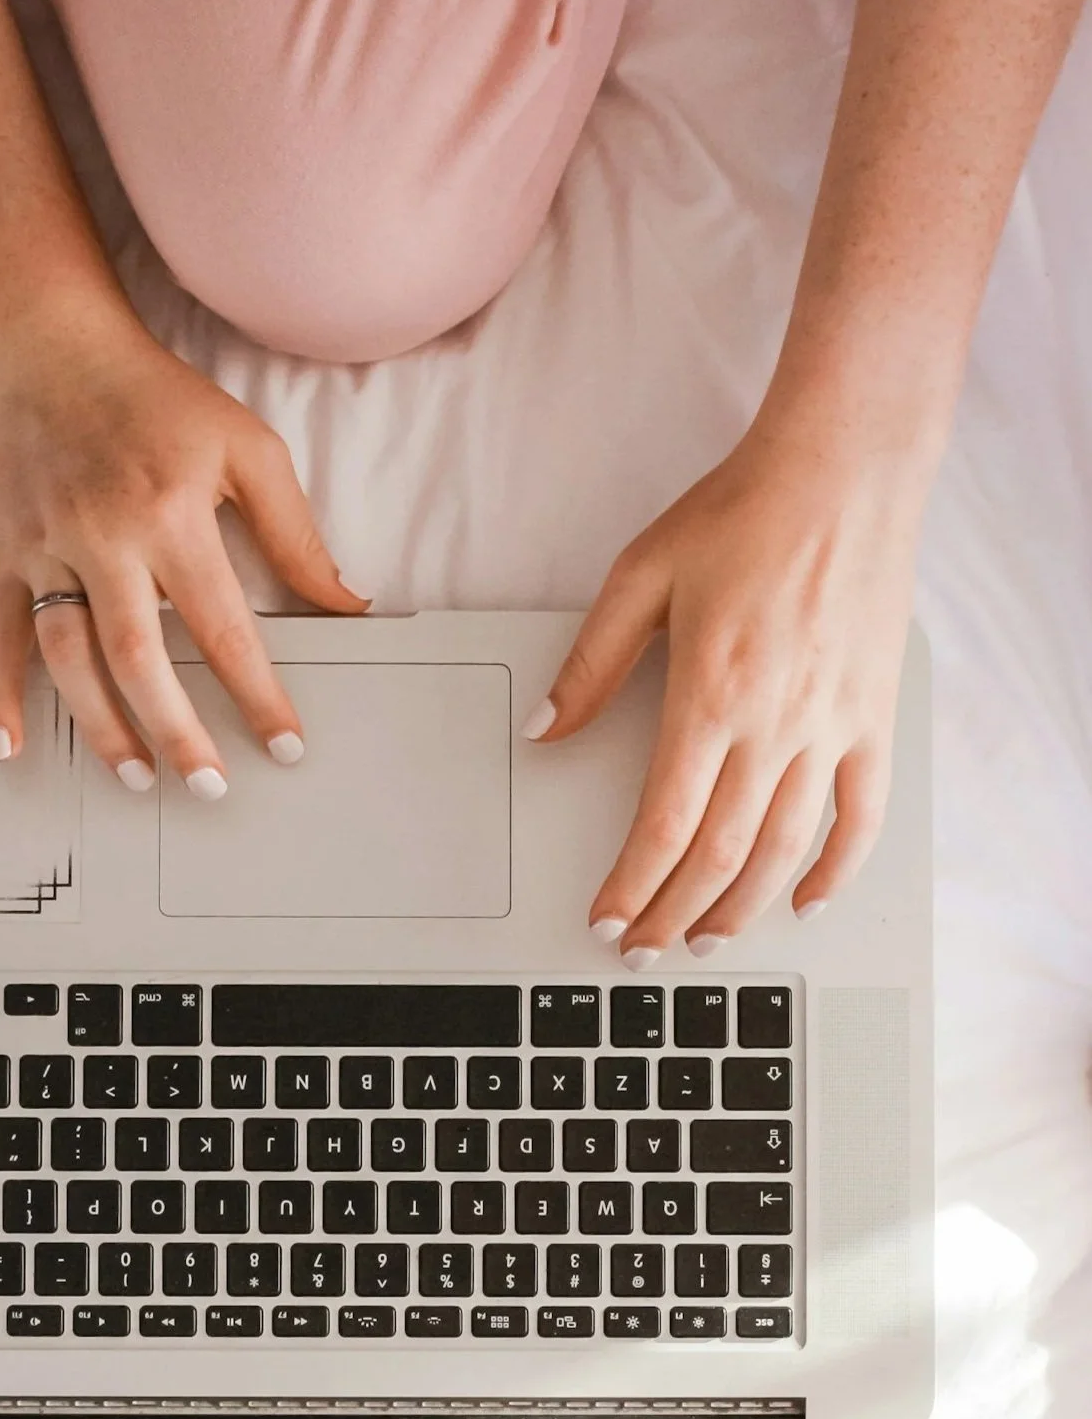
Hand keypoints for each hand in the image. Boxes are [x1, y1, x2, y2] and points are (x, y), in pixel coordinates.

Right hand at [0, 310, 366, 792]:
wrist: (51, 346)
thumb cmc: (159, 400)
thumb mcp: (248, 449)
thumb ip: (296, 536)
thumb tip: (346, 607)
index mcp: (172, 515)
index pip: (223, 628)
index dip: (257, 695)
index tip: (285, 746)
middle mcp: (103, 538)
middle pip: (140, 658)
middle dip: (177, 732)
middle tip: (211, 787)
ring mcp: (47, 549)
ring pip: (69, 657)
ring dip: (101, 726)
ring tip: (138, 778)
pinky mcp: (6, 553)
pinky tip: (10, 747)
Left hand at [523, 432, 917, 962]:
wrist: (842, 469)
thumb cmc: (742, 513)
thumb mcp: (640, 577)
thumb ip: (592, 664)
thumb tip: (546, 729)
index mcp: (709, 696)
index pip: (664, 823)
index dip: (633, 885)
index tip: (608, 920)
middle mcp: (774, 724)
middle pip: (720, 852)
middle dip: (675, 913)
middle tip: (644, 949)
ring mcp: (831, 726)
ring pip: (785, 848)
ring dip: (743, 907)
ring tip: (707, 941)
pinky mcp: (873, 718)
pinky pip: (860, 813)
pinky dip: (837, 867)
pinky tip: (807, 901)